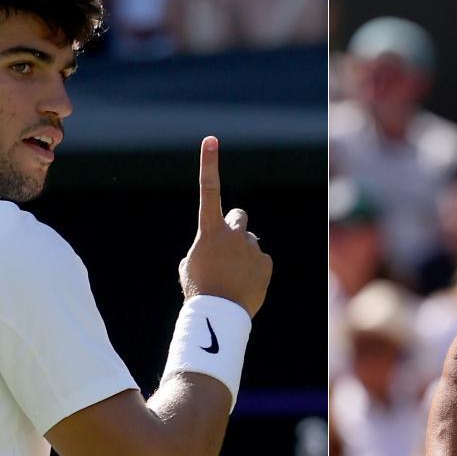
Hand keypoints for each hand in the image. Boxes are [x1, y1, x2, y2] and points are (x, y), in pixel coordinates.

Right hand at [179, 136, 272, 316]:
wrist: (219, 314)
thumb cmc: (199, 290)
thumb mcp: (191, 266)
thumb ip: (203, 250)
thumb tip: (213, 252)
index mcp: (209, 230)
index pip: (209, 190)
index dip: (209, 164)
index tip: (211, 140)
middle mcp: (232, 232)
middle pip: (239, 216)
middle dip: (235, 226)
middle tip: (228, 247)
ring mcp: (251, 246)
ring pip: (248, 242)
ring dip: (242, 254)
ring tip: (233, 277)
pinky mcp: (265, 261)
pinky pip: (259, 260)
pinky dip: (253, 270)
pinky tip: (244, 285)